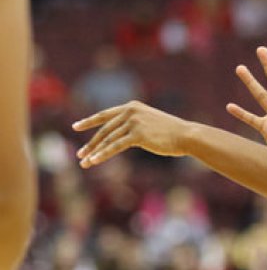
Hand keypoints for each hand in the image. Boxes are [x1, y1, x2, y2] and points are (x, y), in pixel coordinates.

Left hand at [73, 101, 189, 167]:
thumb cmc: (172, 133)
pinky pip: (115, 146)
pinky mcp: (137, 135)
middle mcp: (130, 111)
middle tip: (80, 154)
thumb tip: (122, 137)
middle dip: (91, 143)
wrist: (186, 136)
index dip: (89, 121)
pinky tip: (94, 162)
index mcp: (132, 106)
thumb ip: (135, 126)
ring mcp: (133, 122)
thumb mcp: (150, 123)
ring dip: (94, 152)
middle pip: (104, 130)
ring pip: (108, 139)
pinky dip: (103, 155)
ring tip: (84, 162)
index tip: (76, 126)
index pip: (105, 114)